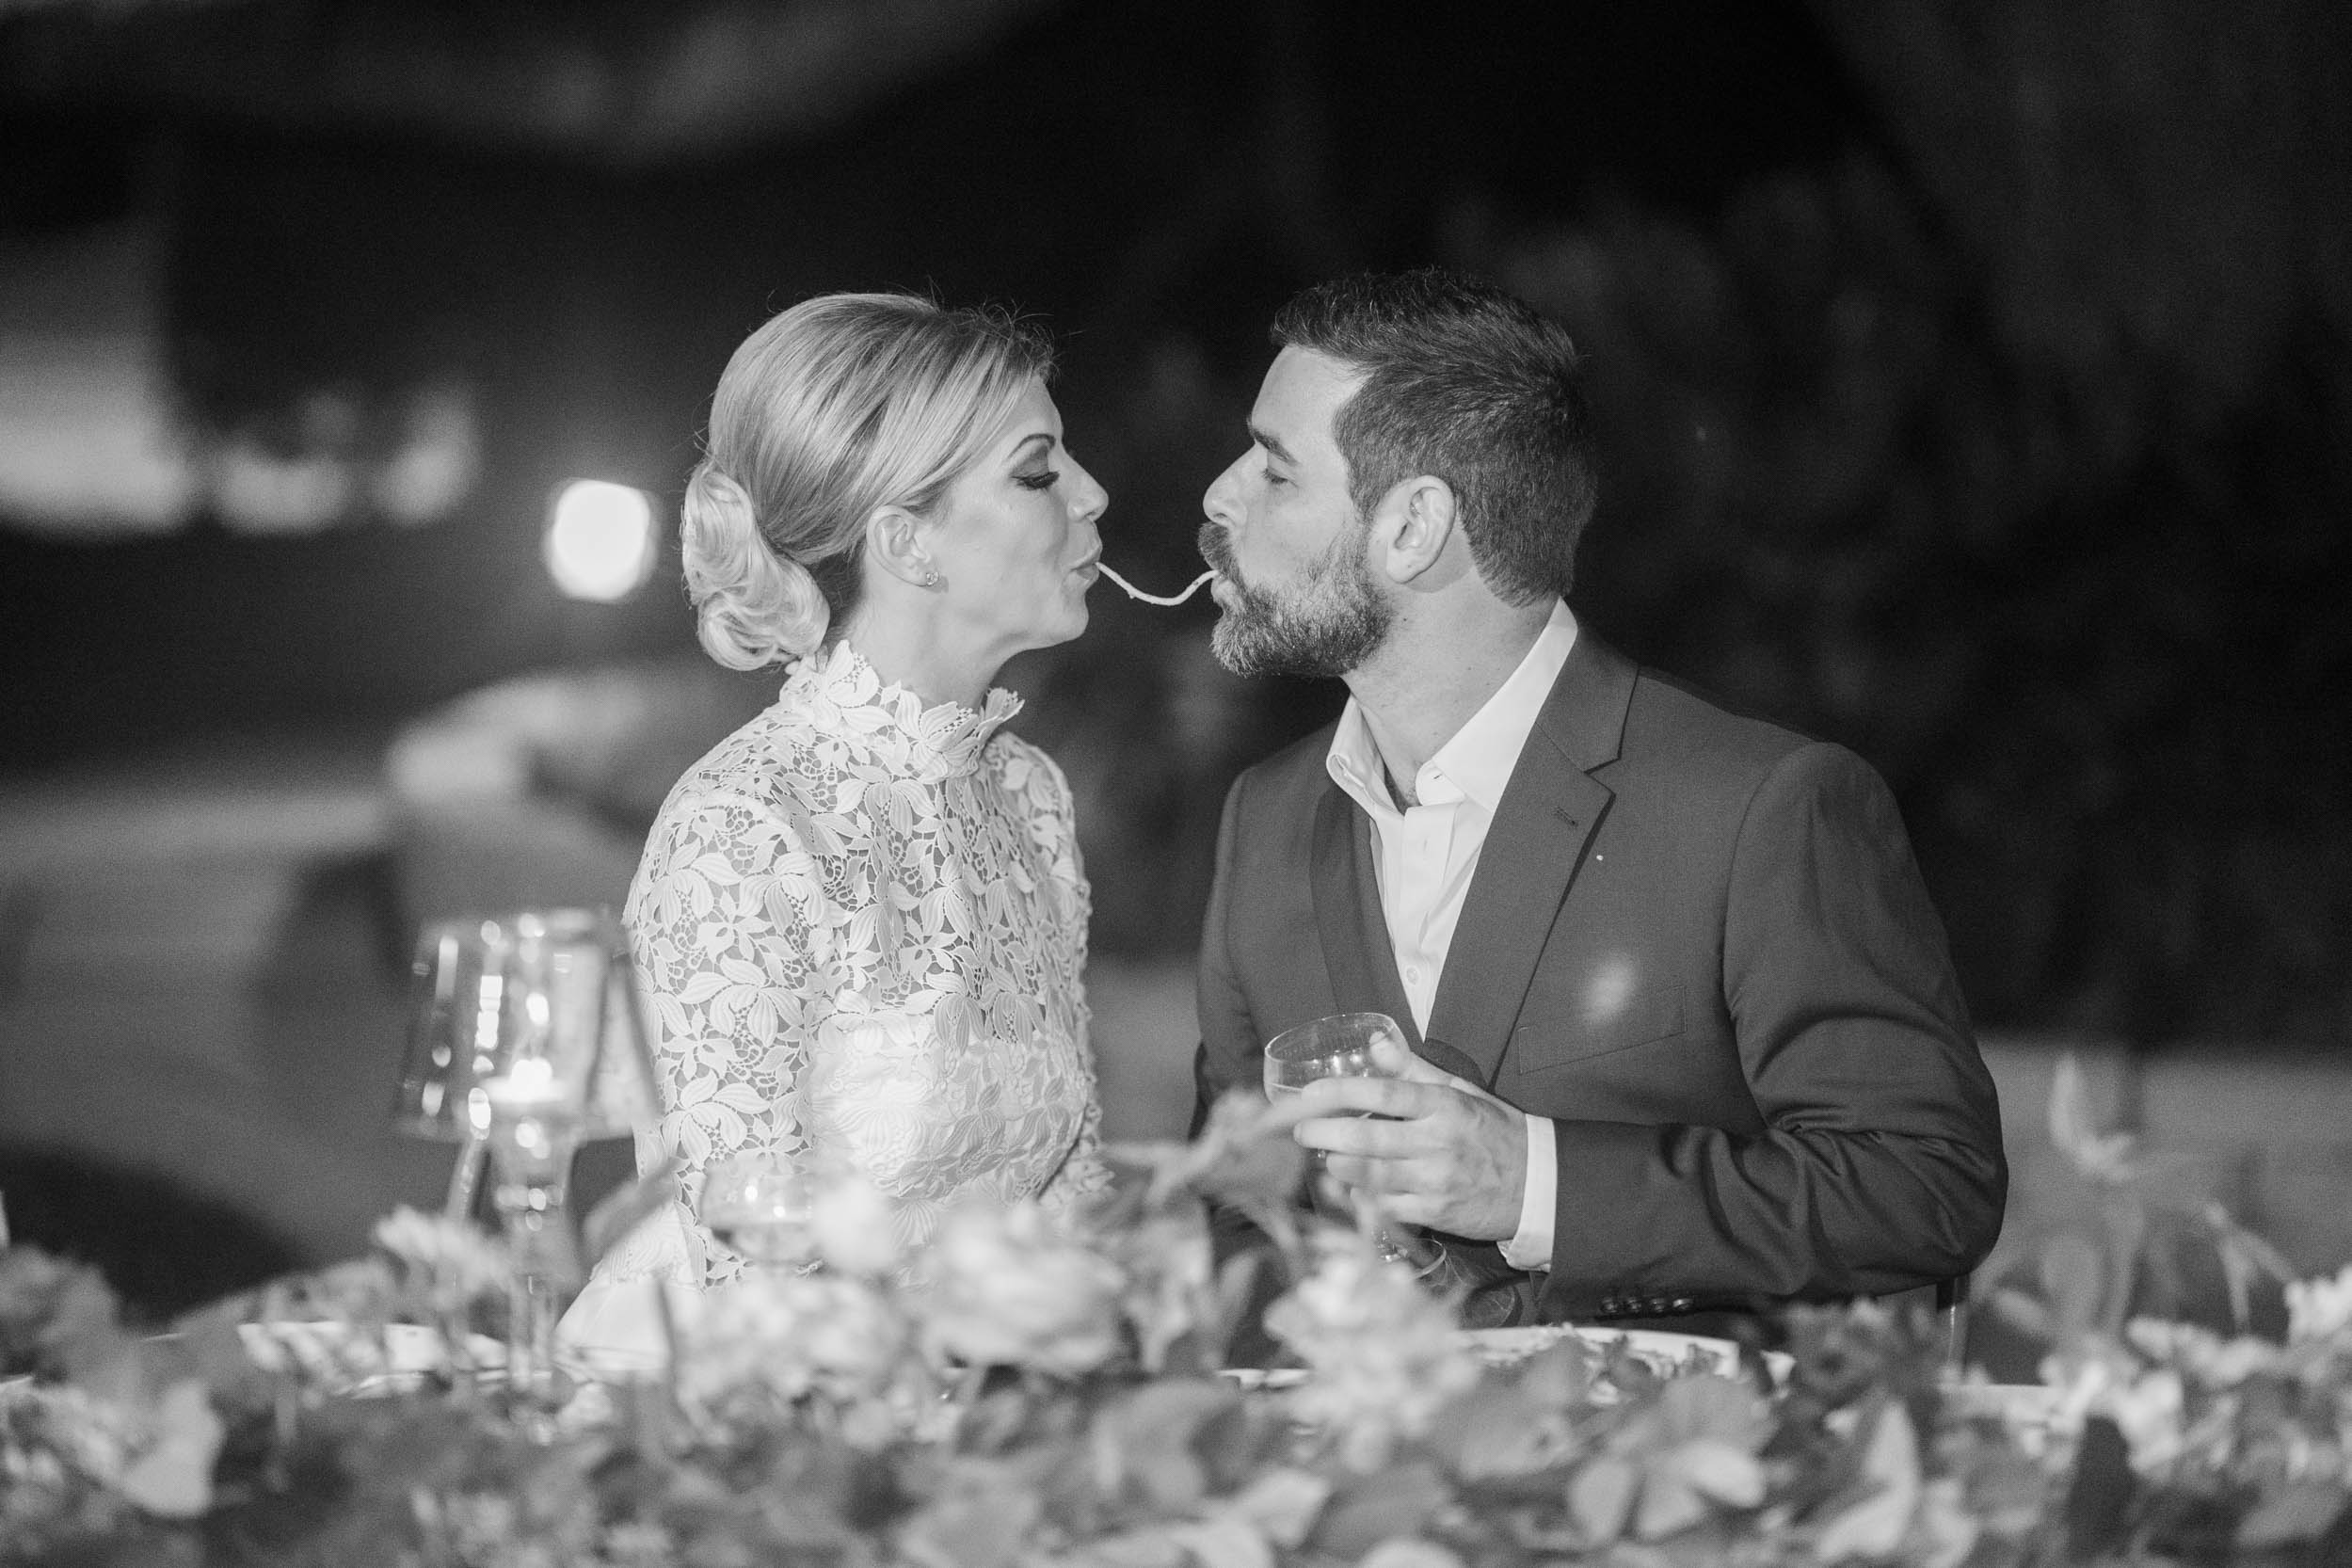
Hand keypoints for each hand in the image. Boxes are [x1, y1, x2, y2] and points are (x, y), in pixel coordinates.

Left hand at [1292, 1031, 1526, 1241]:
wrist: (1536, 1183)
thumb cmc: (1492, 1132)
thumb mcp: (1461, 1091)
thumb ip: (1414, 1069)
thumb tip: (1375, 1042)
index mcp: (1443, 1106)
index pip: (1383, 1093)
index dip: (1340, 1092)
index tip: (1310, 1093)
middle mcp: (1437, 1142)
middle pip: (1366, 1138)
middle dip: (1322, 1133)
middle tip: (1300, 1130)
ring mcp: (1435, 1181)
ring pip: (1369, 1175)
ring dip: (1337, 1165)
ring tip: (1325, 1154)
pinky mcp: (1435, 1213)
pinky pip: (1383, 1206)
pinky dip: (1361, 1196)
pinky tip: (1353, 1185)